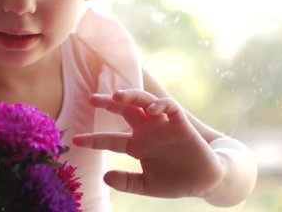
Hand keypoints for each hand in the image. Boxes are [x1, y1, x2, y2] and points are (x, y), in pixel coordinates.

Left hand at [73, 89, 223, 198]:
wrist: (206, 181)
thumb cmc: (176, 181)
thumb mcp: (148, 185)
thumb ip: (127, 182)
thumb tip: (105, 177)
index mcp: (137, 145)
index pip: (111, 139)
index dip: (94, 139)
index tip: (75, 140)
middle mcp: (147, 130)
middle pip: (124, 110)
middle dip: (108, 102)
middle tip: (91, 99)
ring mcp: (163, 125)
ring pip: (143, 102)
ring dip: (131, 96)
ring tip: (116, 96)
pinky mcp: (180, 123)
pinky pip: (169, 107)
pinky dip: (160, 105)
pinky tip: (151, 109)